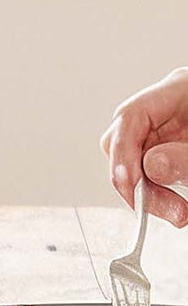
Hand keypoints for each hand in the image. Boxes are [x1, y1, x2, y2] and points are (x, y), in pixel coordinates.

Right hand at [102, 69, 187, 225]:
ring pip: (134, 160)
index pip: (130, 115)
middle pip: (125, 140)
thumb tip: (149, 167)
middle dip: (136, 179)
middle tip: (166, 211)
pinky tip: (176, 207)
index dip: (122, 151)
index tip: (128, 186)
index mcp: (178, 91)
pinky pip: (150, 170)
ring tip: (178, 214)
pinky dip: (159, 193)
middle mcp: (165, 110)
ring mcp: (166, 129)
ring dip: (149, 193)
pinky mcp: (171, 149)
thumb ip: (183, 156)